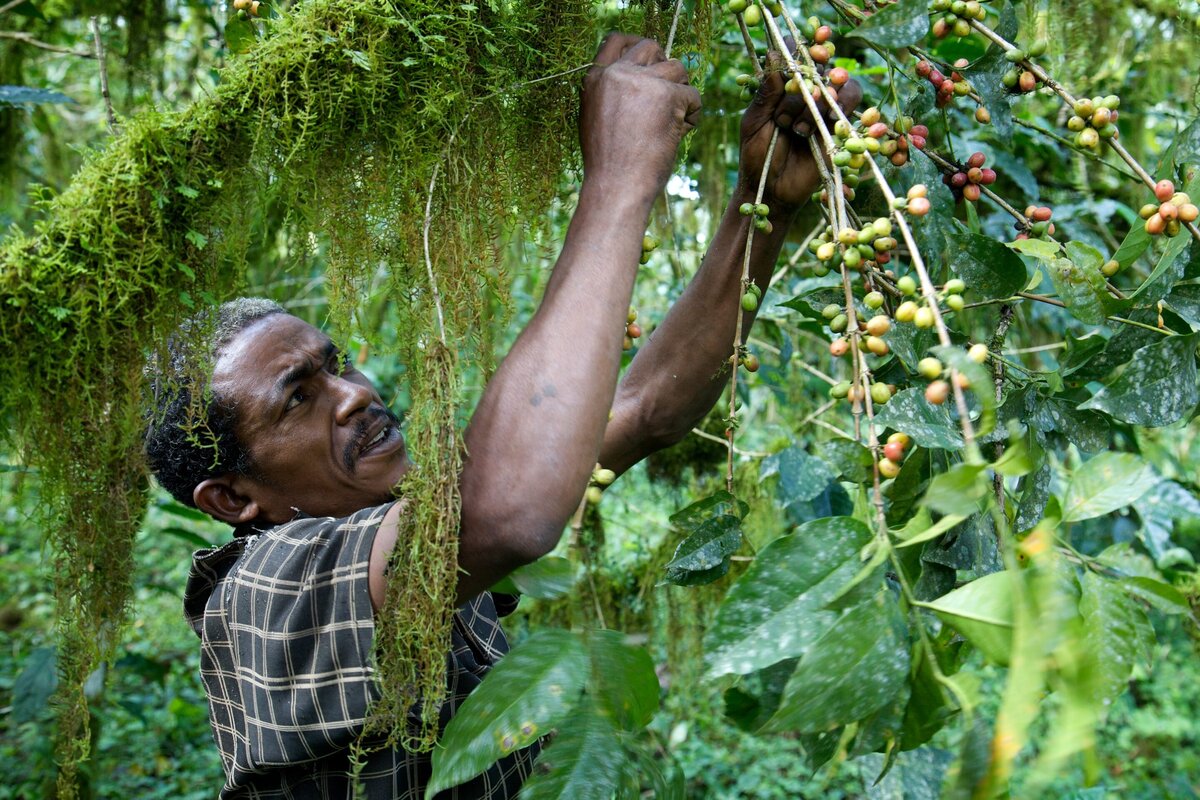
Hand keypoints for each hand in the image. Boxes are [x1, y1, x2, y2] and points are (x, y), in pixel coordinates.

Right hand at [579, 34, 701, 197]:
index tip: (651, 60)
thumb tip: (639, 77)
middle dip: (664, 66)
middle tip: (668, 93)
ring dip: (682, 92)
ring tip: (676, 119)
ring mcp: (642, 82)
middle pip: (651, 47)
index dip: (636, 45)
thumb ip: (611, 92)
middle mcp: (616, 74)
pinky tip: (682, 133)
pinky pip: (693, 95)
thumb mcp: (595, 119)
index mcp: (595, 79)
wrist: (616, 187)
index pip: (616, 40)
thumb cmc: (608, 164)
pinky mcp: (667, 96)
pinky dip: (693, 115)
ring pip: (678, 68)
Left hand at [738, 51, 862, 210]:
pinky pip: (852, 109)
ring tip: (798, 128)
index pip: (796, 54)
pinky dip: (839, 112)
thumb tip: (774, 54)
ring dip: (821, 101)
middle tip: (792, 104)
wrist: (770, 191)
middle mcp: (807, 93)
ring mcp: (825, 110)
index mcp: (783, 86)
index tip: (797, 60)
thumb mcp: (753, 123)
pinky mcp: (840, 129)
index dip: (801, 49)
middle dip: (809, 82)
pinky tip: (814, 129)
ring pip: (842, 85)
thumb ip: (766, 93)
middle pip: (823, 66)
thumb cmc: (755, 156)